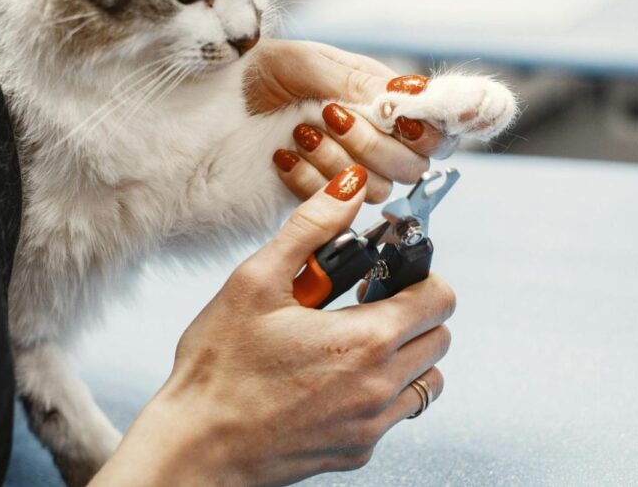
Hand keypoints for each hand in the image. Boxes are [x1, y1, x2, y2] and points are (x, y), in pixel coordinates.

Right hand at [90, 165, 455, 485]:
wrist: (196, 448)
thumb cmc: (219, 367)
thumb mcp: (255, 282)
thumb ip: (311, 228)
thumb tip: (350, 187)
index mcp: (365, 341)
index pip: (439, 298)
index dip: (419, 274)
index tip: (387, 270)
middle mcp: (379, 387)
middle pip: (441, 337)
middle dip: (414, 311)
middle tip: (365, 300)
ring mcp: (371, 425)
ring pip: (428, 379)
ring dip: (406, 354)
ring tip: (353, 340)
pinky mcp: (358, 451)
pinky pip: (396, 413)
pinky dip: (382, 390)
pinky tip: (335, 377)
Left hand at [245, 40, 450, 203]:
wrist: (217, 101)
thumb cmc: (263, 70)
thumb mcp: (309, 62)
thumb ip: (358, 81)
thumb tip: (406, 99)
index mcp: (381, 101)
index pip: (432, 129)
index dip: (423, 131)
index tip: (395, 119)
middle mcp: (374, 138)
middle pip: (410, 166)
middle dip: (371, 144)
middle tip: (330, 116)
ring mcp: (348, 170)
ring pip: (374, 188)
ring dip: (335, 160)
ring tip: (300, 132)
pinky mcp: (319, 197)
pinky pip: (332, 206)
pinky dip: (307, 180)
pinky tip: (284, 156)